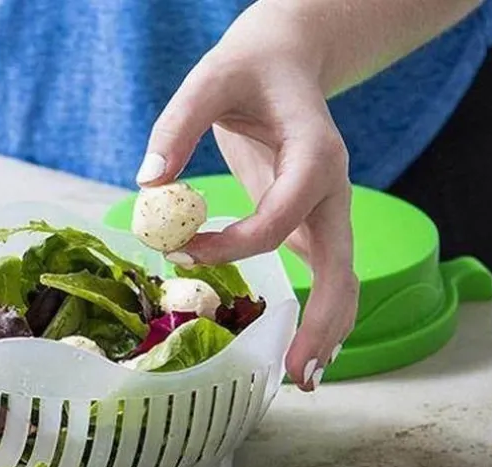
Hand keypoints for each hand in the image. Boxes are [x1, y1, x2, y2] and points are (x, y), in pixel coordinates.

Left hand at [136, 6, 358, 390]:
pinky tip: (303, 349)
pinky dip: (321, 315)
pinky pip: (328, 277)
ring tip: (303, 378)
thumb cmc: (249, 70)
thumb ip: (178, 125)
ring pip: (345, 282)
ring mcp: (330, 212)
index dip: (233, 245)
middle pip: (341, 268)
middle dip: (321, 323)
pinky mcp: (315, 225)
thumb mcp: (210, 79)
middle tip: (294, 373)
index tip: (179, 250)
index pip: (281, 219)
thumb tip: (147, 184)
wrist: (287, 64)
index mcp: (315, 155)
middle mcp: (333, 190)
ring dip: (329, 331)